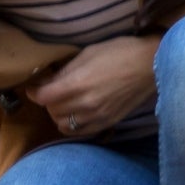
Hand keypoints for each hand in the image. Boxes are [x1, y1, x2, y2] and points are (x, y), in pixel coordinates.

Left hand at [24, 36, 158, 137]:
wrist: (150, 64)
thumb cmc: (119, 52)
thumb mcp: (87, 54)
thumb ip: (65, 70)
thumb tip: (48, 81)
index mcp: (78, 83)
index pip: (43, 97)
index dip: (34, 91)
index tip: (34, 87)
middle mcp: (85, 104)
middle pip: (52, 111)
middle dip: (47, 101)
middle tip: (50, 91)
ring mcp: (97, 116)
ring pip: (63, 125)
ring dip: (59, 115)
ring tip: (63, 104)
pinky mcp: (107, 123)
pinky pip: (80, 132)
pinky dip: (73, 125)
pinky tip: (76, 114)